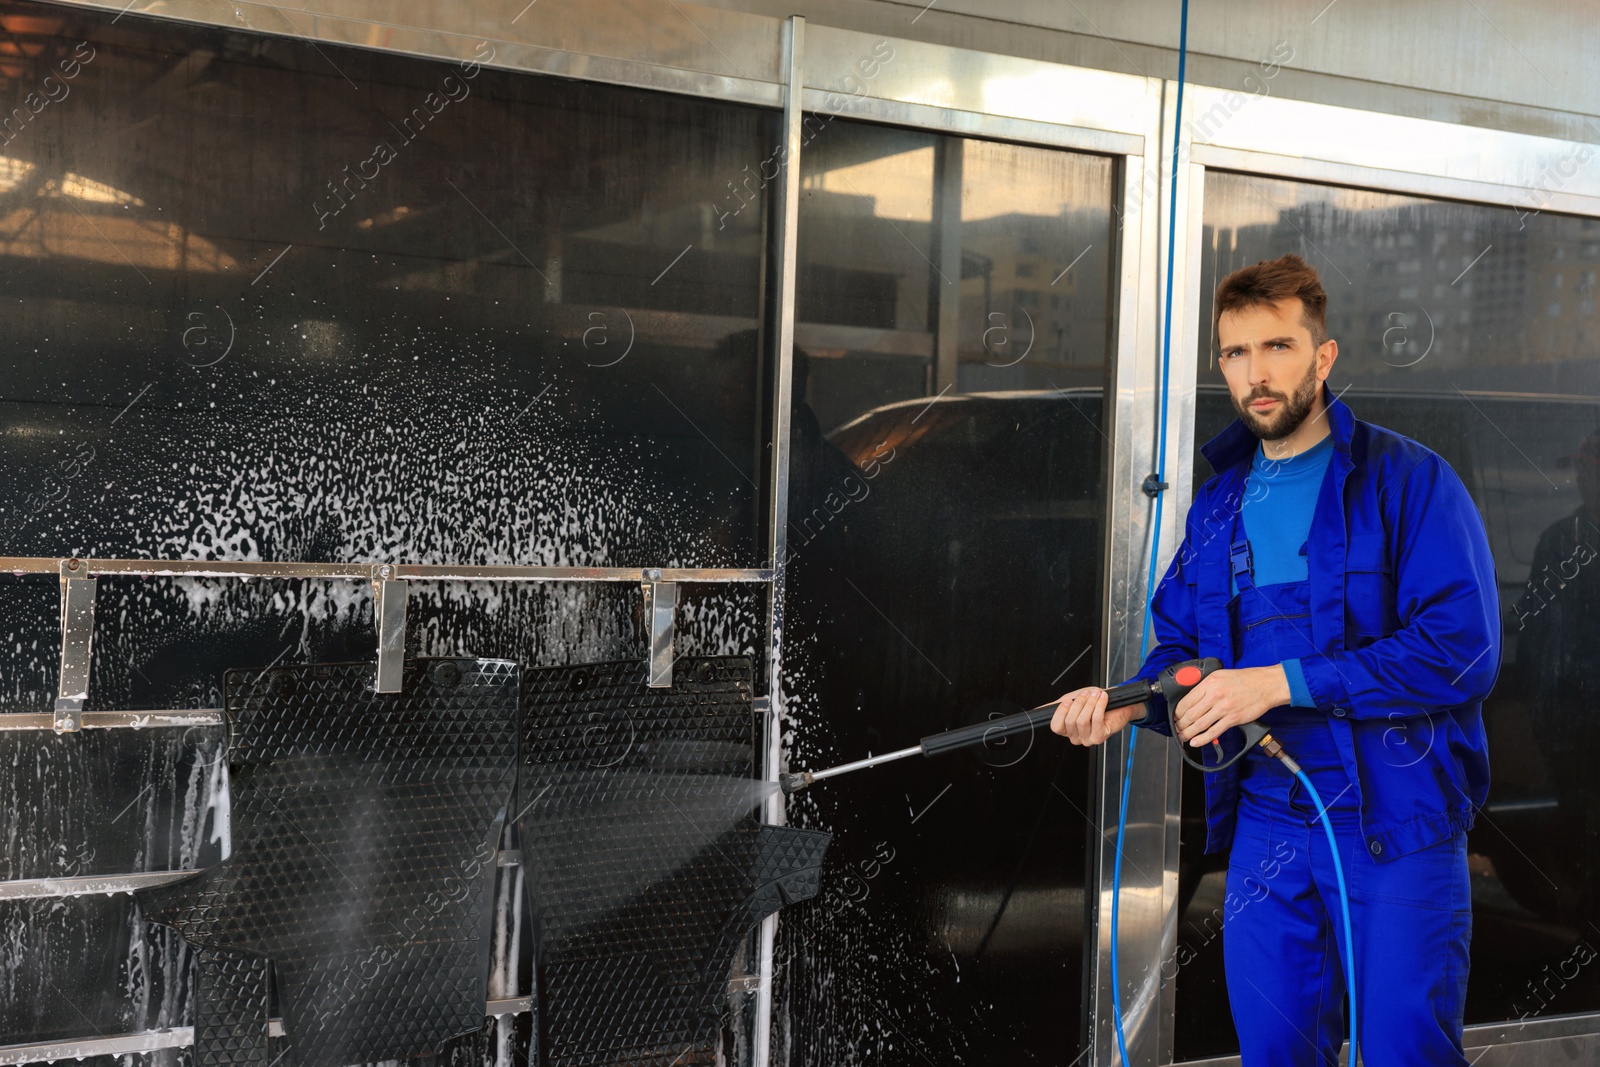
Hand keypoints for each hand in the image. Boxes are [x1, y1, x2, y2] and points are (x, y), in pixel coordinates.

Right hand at [1049, 686, 1145, 745]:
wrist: (1118, 705)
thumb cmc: (1095, 703)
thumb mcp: (1073, 701)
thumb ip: (1057, 705)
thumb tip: (1039, 709)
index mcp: (1067, 729)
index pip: (1056, 727)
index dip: (1061, 712)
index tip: (1068, 700)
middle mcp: (1076, 737)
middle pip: (1070, 721)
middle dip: (1079, 703)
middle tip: (1087, 693)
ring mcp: (1087, 739)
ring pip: (1083, 720)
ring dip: (1090, 703)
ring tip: (1096, 695)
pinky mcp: (1100, 737)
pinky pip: (1096, 720)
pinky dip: (1099, 706)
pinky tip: (1102, 698)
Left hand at [1172, 665, 1289, 747]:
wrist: (1265, 685)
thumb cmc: (1245, 680)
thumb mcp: (1220, 676)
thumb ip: (1205, 686)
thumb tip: (1193, 699)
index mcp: (1209, 684)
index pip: (1186, 701)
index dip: (1177, 713)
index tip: (1176, 717)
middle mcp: (1214, 695)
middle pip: (1190, 714)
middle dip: (1180, 725)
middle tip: (1178, 729)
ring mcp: (1223, 708)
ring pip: (1199, 724)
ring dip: (1188, 733)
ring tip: (1183, 737)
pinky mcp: (1233, 718)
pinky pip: (1214, 731)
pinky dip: (1203, 739)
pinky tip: (1196, 742)